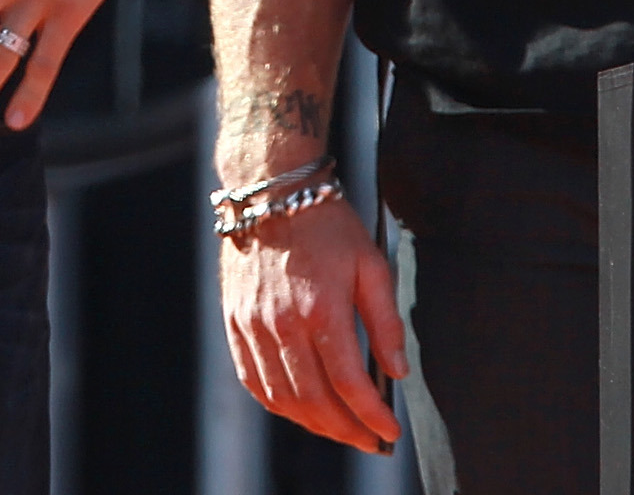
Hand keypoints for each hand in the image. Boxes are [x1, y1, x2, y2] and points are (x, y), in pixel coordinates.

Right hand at [221, 191, 407, 451]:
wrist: (271, 192)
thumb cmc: (328, 225)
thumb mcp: (371, 264)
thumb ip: (385, 322)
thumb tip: (397, 371)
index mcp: (321, 309)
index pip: (349, 382)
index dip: (372, 415)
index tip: (390, 431)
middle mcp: (283, 324)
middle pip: (314, 400)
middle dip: (346, 430)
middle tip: (370, 441)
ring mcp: (254, 326)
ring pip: (282, 398)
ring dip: (314, 425)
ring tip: (341, 430)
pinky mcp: (236, 323)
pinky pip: (254, 380)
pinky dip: (279, 405)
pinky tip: (300, 410)